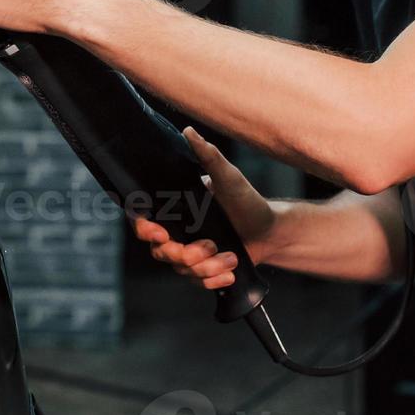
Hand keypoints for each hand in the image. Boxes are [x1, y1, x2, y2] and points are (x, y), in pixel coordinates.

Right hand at [134, 127, 277, 289]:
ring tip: (230, 257)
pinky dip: (214, 279)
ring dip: (207, 266)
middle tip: (208, 246)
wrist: (270, 231)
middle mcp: (177, 231)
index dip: (145, 228)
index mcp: (175, 208)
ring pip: (181, 269)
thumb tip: (189, 132)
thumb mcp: (229, 177)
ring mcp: (189, 251)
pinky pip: (197, 282)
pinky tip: (229, 272)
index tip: (159, 232)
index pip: (144, 219)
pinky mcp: (202, 269)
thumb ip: (208, 156)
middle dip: (183, 253)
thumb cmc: (247, 200)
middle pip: (160, 251)